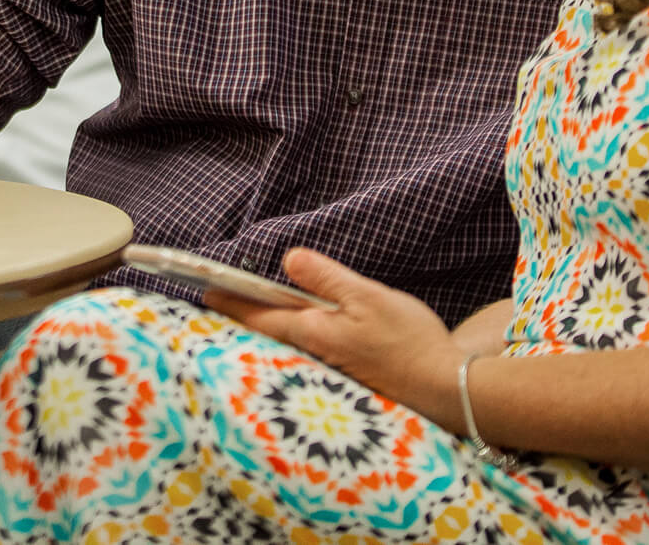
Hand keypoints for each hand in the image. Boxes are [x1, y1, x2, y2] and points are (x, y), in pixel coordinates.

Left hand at [207, 248, 466, 428]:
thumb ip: (327, 278)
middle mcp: (313, 354)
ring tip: (248, 312)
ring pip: (286, 344)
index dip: (231, 300)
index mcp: (313, 331)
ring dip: (265, 327)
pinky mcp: (346, 377)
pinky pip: (306, 354)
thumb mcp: (368, 297)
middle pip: (268, 332)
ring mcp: (328, 369)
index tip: (205, 289)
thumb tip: (289, 258)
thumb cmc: (408, 341)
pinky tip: (297, 334)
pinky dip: (292, 340)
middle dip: (243, 315)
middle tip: (218, 300)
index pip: (260, 313)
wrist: (443, 390)